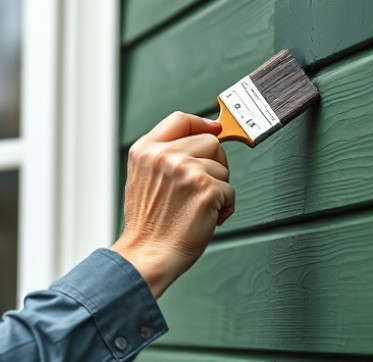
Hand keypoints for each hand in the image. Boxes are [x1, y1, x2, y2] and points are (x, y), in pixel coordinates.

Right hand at [111, 111, 233, 298]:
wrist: (147, 253)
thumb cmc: (148, 224)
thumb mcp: (143, 178)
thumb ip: (164, 155)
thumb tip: (202, 136)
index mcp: (145, 150)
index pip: (180, 119)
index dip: (202, 124)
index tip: (214, 129)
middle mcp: (164, 156)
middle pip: (209, 140)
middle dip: (214, 162)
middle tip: (203, 185)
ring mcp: (185, 170)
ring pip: (222, 166)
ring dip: (218, 187)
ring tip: (199, 205)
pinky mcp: (205, 189)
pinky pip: (230, 189)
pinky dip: (225, 206)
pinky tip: (208, 216)